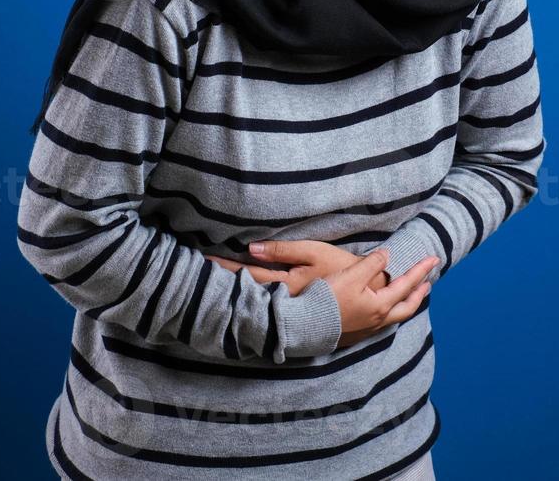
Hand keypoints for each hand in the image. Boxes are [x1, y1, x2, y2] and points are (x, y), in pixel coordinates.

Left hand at [205, 239, 390, 294]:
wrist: (366, 292)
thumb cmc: (341, 267)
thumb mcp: (314, 253)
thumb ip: (283, 251)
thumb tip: (251, 248)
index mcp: (285, 286)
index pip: (248, 276)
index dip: (225, 269)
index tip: (203, 261)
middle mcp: (282, 301)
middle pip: (244, 293)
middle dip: (220, 285)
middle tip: (193, 275)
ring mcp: (287, 309)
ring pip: (251, 301)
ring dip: (231, 293)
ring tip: (206, 286)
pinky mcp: (293, 311)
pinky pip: (263, 305)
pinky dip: (247, 299)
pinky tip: (235, 296)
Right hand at [326, 248, 437, 349]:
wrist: (303, 325)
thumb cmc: (327, 299)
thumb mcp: (352, 275)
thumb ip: (372, 263)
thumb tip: (387, 255)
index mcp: (380, 305)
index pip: (407, 284)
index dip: (421, 270)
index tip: (434, 259)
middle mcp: (377, 320)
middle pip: (407, 308)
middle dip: (419, 294)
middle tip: (428, 283)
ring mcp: (366, 330)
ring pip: (394, 317)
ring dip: (405, 304)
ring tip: (409, 296)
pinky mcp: (354, 334)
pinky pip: (381, 323)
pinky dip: (390, 313)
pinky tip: (382, 310)